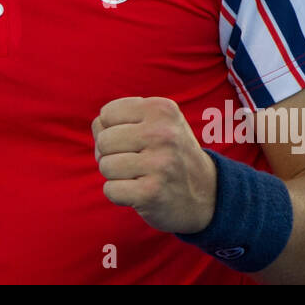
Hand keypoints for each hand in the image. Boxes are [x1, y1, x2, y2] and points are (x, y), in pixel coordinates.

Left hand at [91, 96, 217, 234]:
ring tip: (139, 176)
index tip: (133, 141)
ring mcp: (159, 164)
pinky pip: (110, 189)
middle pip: (103, 140)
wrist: (207, 195)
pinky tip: (138, 192)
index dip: (111, 130)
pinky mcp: (151, 193)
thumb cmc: (169, 154)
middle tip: (135, 161)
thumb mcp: (157, 123)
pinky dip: (118, 194)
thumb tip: (97, 129)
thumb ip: (122, 118)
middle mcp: (163, 133)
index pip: (106, 114)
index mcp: (162, 109)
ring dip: (115, 175)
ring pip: (105, 165)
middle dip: (111, 154)